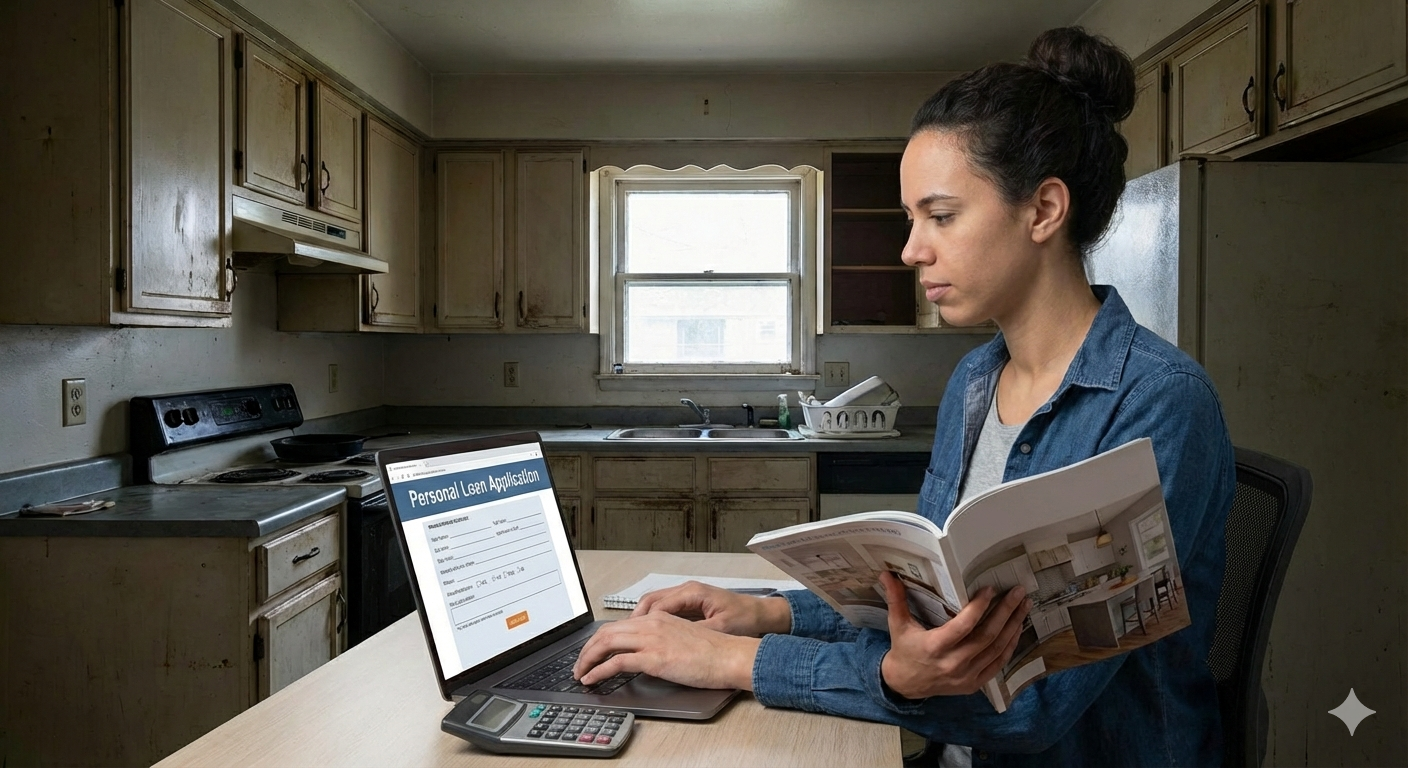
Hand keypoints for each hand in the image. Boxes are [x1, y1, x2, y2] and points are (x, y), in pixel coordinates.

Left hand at [572, 612, 758, 689]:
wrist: (730, 656)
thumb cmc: (715, 651)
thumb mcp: (684, 639)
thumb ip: (663, 641)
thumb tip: (648, 655)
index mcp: (659, 618)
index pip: (619, 625)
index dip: (600, 639)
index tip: (592, 652)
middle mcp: (652, 624)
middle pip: (607, 631)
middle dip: (587, 649)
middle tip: (579, 664)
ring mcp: (651, 639)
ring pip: (606, 643)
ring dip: (587, 659)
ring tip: (580, 673)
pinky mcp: (653, 658)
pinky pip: (616, 662)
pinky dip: (598, 671)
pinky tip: (592, 679)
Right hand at [632, 581, 791, 636]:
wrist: (762, 615)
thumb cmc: (745, 619)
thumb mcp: (719, 628)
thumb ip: (693, 632)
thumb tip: (670, 641)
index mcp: (692, 593)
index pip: (655, 605)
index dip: (639, 622)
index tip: (627, 636)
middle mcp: (686, 590)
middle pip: (649, 602)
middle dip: (632, 620)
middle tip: (617, 638)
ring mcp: (687, 596)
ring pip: (653, 605)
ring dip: (640, 621)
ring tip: (627, 638)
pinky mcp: (690, 604)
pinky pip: (663, 610)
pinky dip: (651, 621)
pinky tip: (646, 635)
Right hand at [879, 571, 1030, 699]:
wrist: (905, 685)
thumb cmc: (904, 650)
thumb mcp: (898, 625)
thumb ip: (896, 598)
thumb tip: (887, 573)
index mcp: (935, 647)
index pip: (963, 626)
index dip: (979, 607)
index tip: (990, 589)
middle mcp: (953, 663)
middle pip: (987, 636)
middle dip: (1006, 612)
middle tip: (1018, 592)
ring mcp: (966, 676)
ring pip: (997, 649)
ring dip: (1013, 626)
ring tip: (1024, 606)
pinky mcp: (974, 684)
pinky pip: (998, 664)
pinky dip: (1009, 646)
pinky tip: (1017, 629)